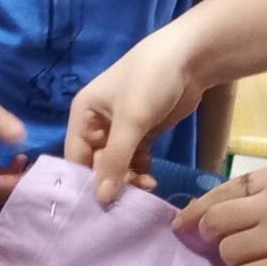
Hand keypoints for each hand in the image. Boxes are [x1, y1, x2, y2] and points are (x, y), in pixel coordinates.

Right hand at [64, 26, 205, 204]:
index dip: (84, 182)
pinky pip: (134, 160)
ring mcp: (120, 129)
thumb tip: (101, 200)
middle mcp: (97, 124)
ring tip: (145, 188)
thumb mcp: (130, 121)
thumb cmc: (150, 82)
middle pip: (96, 164)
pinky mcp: (142, 133)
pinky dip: (140, 172)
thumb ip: (114, 162)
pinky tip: (151, 181)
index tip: (99, 207)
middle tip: (128, 200)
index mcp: (83, 115)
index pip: (75, 157)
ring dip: (128, 180)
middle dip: (111, 182)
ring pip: (117, 165)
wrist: (191, 58)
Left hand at [176, 163, 266, 265]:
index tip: (183, 225)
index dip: (197, 211)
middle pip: (216, 221)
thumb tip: (205, 215)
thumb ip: (262, 194)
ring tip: (263, 260)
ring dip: (237, 261)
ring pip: (228, 251)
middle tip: (233, 246)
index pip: (223, 191)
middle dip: (216, 237)